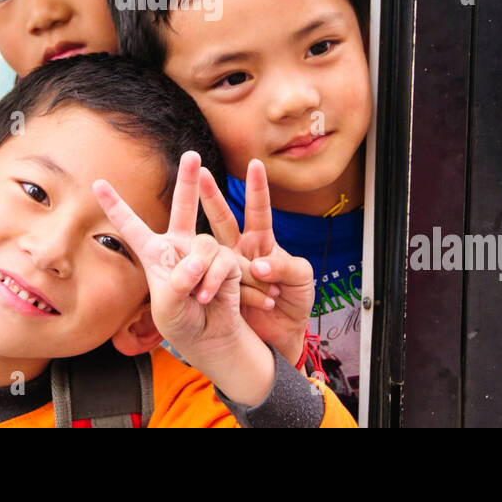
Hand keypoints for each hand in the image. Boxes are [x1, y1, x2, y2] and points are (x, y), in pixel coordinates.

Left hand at [94, 152, 274, 406]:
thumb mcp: (166, 308)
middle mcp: (180, 247)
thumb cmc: (182, 324)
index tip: (98, 183)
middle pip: (182, 208)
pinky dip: (213, 281)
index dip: (115, 205)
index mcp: (155, 254)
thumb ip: (175, 284)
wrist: (211, 339)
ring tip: (196, 295)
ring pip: (202, 244)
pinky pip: (220, 261)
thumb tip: (193, 264)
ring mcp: (204, 252)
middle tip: (193, 155)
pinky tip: (209, 296)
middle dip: (188, 181)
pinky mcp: (227, 262)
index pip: (131, 226)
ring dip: (198, 272)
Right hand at [200, 159, 313, 366]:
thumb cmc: (294, 304)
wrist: (282, 337)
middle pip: (223, 219)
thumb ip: (287, 269)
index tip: (255, 163)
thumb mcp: (302, 282)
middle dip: (211, 195)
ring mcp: (227, 269)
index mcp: (263, 243)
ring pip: (210, 248)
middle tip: (199, 172)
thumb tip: (260, 267)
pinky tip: (220, 286)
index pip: (259, 211)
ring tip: (198, 248)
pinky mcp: (219, 290)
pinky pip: (213, 282)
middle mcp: (241, 251)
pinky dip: (218, 284)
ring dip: (203, 245)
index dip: (257, 188)